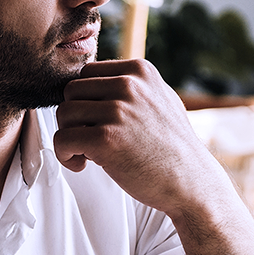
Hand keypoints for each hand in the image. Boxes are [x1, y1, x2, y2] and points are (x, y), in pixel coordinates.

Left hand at [53, 59, 224, 217]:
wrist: (191, 183)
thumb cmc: (173, 147)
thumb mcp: (161, 100)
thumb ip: (134, 86)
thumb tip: (99, 78)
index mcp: (140, 71)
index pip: (87, 73)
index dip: (84, 100)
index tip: (95, 122)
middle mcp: (129, 86)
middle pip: (71, 91)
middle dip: (73, 117)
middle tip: (87, 139)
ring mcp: (117, 111)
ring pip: (63, 114)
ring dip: (68, 136)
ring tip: (87, 153)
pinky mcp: (106, 140)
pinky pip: (62, 140)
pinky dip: (64, 155)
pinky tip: (82, 164)